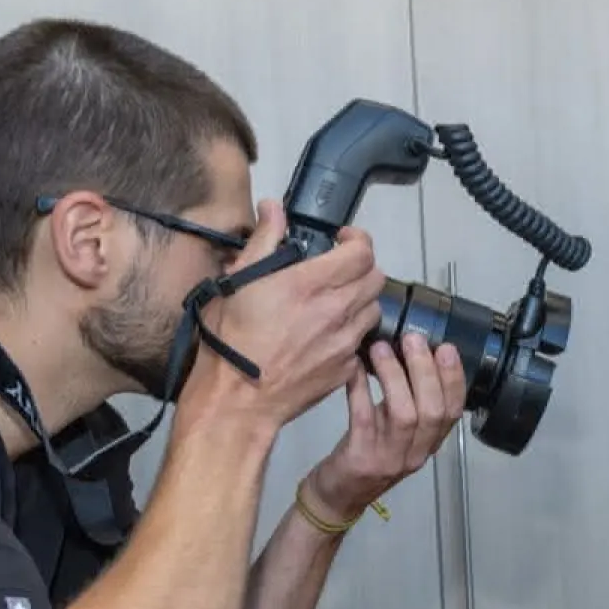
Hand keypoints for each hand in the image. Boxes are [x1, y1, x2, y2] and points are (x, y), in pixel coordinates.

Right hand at [177, 199, 385, 431]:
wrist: (238, 400)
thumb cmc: (232, 341)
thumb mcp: (238, 281)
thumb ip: (264, 240)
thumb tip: (273, 208)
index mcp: (311, 284)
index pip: (362, 250)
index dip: (357, 240)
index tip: (342, 241)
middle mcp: (337, 310)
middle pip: (376, 278)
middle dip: (362, 268)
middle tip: (340, 271)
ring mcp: (345, 342)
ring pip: (374, 310)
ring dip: (360, 301)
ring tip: (335, 303)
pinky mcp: (346, 368)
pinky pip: (362, 343)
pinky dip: (351, 335)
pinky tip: (328, 336)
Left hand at [305, 330, 467, 521]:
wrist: (338, 496)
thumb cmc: (371, 454)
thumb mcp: (397, 431)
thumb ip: (410, 401)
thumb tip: (412, 351)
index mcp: (429, 444)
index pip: (453, 411)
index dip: (454, 379)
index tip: (446, 347)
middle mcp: (416, 453)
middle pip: (433, 411)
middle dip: (426, 371)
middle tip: (412, 338)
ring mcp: (390, 459)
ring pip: (404, 415)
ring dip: (395, 377)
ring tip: (381, 348)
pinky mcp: (362, 459)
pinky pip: (363, 418)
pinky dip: (361, 389)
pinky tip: (355, 367)